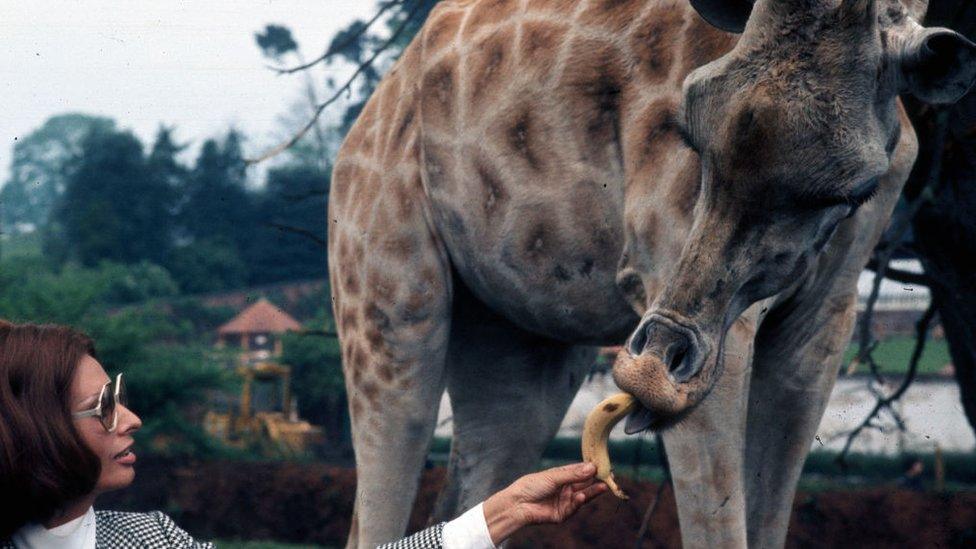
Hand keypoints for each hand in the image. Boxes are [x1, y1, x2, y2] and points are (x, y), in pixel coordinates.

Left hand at [482, 462, 607, 544]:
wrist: (518, 503)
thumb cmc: (532, 485)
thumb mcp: (554, 476)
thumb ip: (573, 474)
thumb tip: (592, 467)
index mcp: (563, 475)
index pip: (581, 470)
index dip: (592, 468)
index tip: (604, 464)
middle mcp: (566, 488)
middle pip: (585, 484)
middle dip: (597, 480)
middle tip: (609, 477)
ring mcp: (565, 501)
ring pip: (583, 496)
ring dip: (593, 491)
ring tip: (603, 486)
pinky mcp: (562, 514)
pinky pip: (574, 507)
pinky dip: (579, 502)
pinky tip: (582, 496)